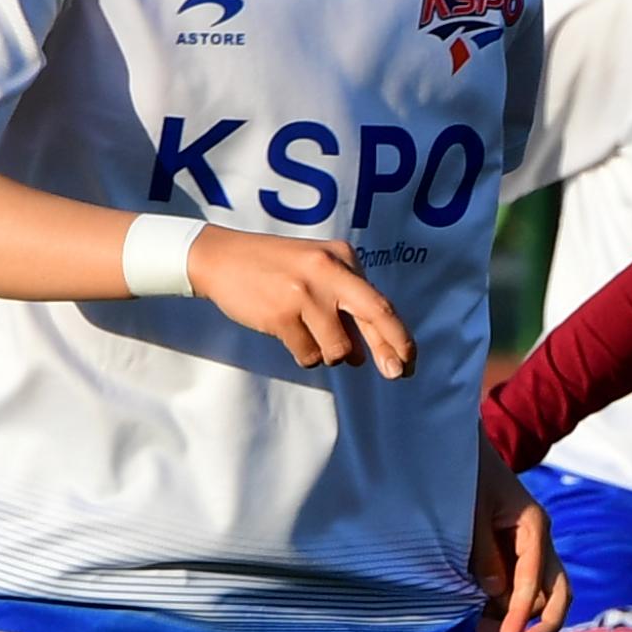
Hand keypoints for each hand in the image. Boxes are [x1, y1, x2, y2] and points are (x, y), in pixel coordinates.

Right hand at [190, 228, 416, 376]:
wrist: (222, 258)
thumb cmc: (276, 270)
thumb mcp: (316, 276)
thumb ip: (344, 311)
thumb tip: (366, 356)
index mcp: (342, 258)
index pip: (380, 302)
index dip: (398, 336)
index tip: (409, 361)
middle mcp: (328, 271)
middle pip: (374, 315)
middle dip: (390, 349)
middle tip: (398, 374)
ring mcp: (305, 293)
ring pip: (338, 348)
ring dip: (328, 354)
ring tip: (307, 333)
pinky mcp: (281, 314)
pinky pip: (308, 355)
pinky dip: (304, 353)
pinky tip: (288, 332)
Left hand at [479, 451, 565, 631]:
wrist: (463, 454)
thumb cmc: (468, 476)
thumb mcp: (471, 512)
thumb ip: (483, 552)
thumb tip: (495, 593)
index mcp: (534, 526)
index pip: (534, 579)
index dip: (522, 613)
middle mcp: (539, 541)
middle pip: (559, 592)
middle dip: (546, 623)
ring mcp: (531, 551)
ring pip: (544, 595)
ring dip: (523, 615)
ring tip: (486, 620)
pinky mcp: (517, 558)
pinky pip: (522, 590)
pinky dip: (508, 606)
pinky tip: (480, 606)